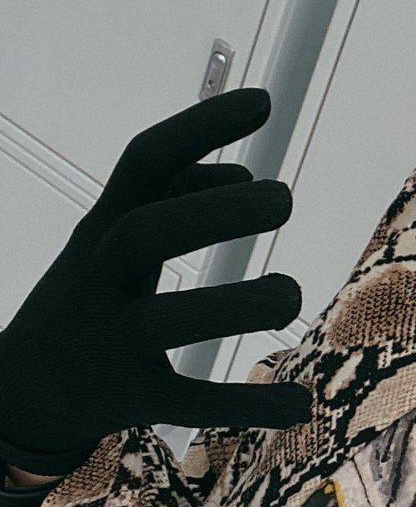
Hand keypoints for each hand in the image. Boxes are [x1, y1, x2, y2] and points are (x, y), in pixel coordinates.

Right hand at [0, 87, 310, 469]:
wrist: (22, 388)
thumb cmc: (94, 291)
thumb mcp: (118, 235)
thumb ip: (179, 196)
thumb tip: (241, 173)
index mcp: (103, 228)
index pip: (143, 164)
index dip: (200, 129)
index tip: (262, 103)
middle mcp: (98, 278)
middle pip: (146, 234)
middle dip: (213, 215)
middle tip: (283, 200)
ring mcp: (108, 341)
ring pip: (164, 321)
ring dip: (233, 305)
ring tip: (291, 292)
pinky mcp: (128, 398)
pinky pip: (188, 400)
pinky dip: (244, 404)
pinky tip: (298, 402)